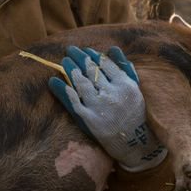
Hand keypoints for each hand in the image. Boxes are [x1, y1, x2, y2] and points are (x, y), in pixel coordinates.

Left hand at [48, 46, 167, 171]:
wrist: (135, 142)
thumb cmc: (135, 112)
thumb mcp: (135, 88)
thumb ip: (124, 67)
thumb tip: (112, 48)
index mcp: (125, 84)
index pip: (105, 64)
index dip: (93, 55)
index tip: (85, 50)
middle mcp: (112, 94)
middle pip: (91, 71)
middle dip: (79, 58)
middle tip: (70, 50)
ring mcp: (100, 107)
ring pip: (81, 84)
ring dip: (71, 70)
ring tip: (65, 62)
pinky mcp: (90, 120)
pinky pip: (74, 103)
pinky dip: (65, 91)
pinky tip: (56, 82)